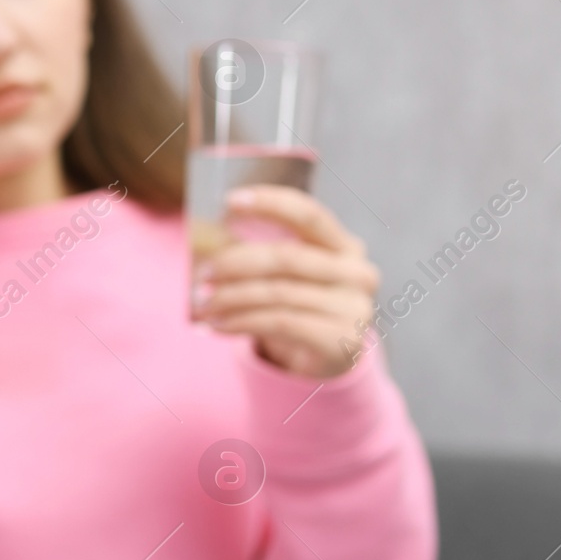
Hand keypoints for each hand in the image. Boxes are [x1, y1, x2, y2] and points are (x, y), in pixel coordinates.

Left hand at [196, 185, 379, 379]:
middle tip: (202, 274)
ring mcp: (353, 308)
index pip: (308, 214)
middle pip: (286, 257)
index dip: (271, 203)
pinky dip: (241, 322)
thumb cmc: (300, 306)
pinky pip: (279, 322)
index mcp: (345, 245)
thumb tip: (206, 241)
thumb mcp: (288, 276)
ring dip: (231, 298)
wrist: (328, 359)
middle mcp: (357, 272)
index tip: (230, 200)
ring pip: (277, 293)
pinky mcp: (340, 339)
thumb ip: (262, 254)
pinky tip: (217, 325)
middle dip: (236, 262)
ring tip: (203, 304)